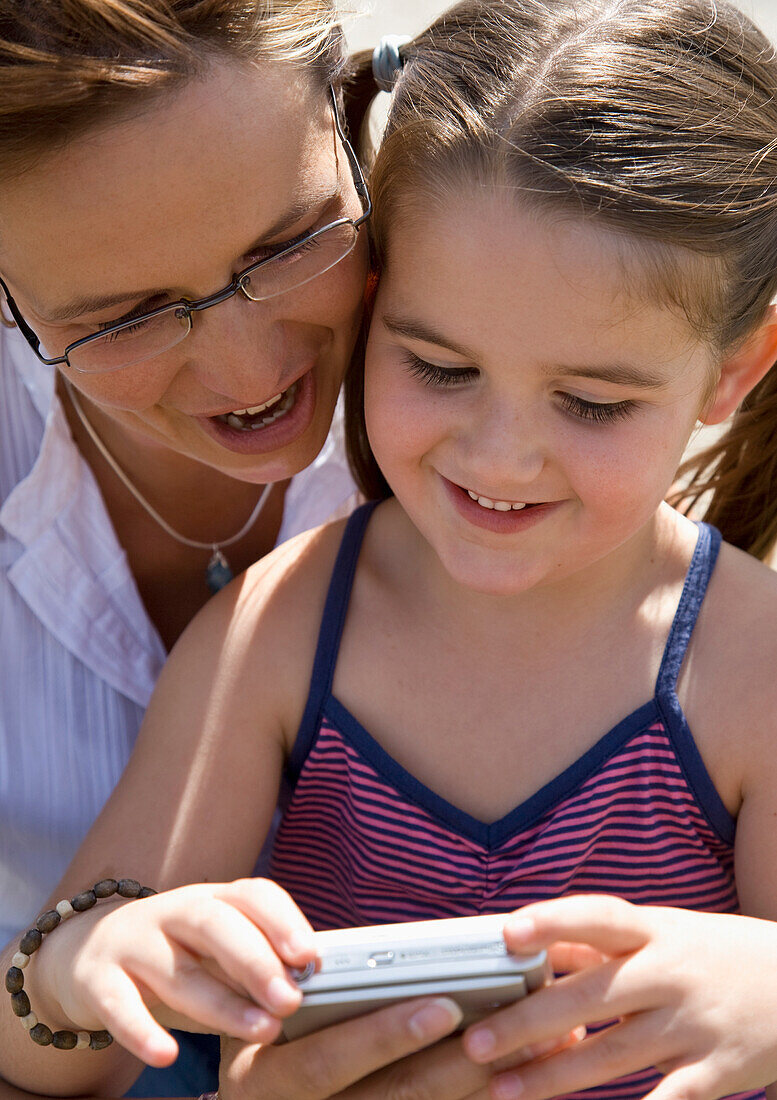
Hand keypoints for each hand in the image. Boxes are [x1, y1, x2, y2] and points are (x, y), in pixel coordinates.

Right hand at [40, 878, 315, 1065]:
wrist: (88, 953)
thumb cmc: (176, 956)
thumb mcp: (215, 950)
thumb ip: (257, 961)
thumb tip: (312, 984)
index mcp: (213, 899)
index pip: (251, 894)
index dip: (283, 920)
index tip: (311, 956)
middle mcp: (174, 911)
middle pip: (216, 924)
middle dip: (257, 961)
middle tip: (291, 999)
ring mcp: (133, 941)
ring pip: (178, 970)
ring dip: (222, 1003)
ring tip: (263, 1031)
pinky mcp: (97, 977)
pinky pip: (118, 1003)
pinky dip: (141, 1030)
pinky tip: (167, 1055)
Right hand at [220, 996, 581, 1099]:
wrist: (263, 1099)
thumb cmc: (271, 1033)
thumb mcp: (269, 1009)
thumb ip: (317, 989)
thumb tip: (402, 960)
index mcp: (266, 1079)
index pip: (328, 1062)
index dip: (386, 1036)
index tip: (444, 1004)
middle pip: (391, 1099)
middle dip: (457, 1063)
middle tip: (514, 1026)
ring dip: (486, 1086)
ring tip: (540, 1046)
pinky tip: (521, 1078)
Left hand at [461, 895, 776, 1099]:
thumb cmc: (711, 955)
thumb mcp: (664, 932)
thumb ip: (603, 941)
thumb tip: (535, 944)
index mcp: (655, 930)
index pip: (598, 917)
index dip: (553, 921)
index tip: (507, 933)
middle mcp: (671, 973)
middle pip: (590, 997)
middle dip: (528, 1022)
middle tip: (475, 1043)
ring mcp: (694, 1024)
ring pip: (614, 1056)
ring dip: (554, 1077)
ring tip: (500, 1091)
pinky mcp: (718, 1072)